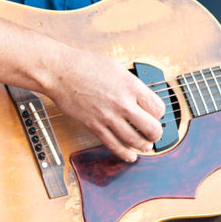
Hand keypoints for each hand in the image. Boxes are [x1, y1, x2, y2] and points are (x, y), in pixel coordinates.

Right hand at [46, 48, 164, 163]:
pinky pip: (114, 145)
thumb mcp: (118, 69)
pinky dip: (125, 154)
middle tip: (155, 134)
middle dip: (156, 133)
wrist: (60, 72)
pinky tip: (130, 156)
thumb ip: (132, 85)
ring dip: (144, 146)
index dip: (159, 113)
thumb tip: (142, 98)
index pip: (158, 108)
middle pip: (151, 128)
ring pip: (135, 140)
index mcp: (131, 86)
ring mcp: (108, 117)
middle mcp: (123, 103)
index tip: (156, 115)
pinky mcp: (94, 126)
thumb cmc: (86, 66)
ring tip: (146, 145)